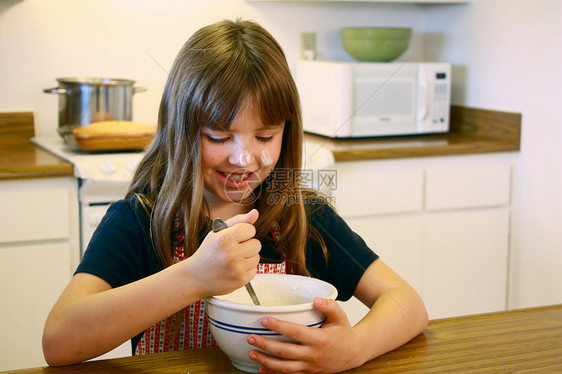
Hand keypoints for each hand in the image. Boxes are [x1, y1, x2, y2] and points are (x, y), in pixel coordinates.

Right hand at [187, 209, 260, 296]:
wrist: (196, 277)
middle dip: (247, 245)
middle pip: (256, 243)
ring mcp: (237, 268)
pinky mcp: (241, 280)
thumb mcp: (218, 232)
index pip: (250, 229)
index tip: (234, 237)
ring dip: (247, 257)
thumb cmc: (208, 252)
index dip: (243, 233)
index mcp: (224, 238)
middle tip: (233, 250)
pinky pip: (255, 269)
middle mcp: (231, 253)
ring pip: (257, 257)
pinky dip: (246, 269)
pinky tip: (234, 269)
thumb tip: (255, 212)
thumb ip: (238, 220)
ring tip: (233, 260)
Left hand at [247, 297, 363, 373]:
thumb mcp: (340, 317)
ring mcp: (310, 366)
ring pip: (284, 367)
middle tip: (250, 337)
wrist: (354, 353)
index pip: (294, 332)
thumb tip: (316, 299)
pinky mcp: (308, 373)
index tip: (263, 320)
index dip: (278, 326)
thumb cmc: (344, 333)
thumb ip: (329, 306)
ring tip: (252, 353)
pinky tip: (261, 370)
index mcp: (319, 339)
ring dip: (266, 361)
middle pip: (284, 352)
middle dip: (265, 345)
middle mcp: (313, 355)